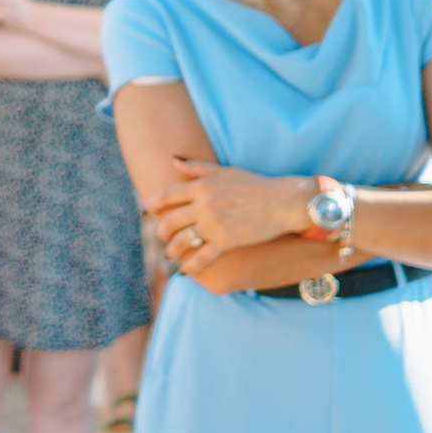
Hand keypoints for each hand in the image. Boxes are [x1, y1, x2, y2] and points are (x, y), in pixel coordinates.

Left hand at [146, 159, 307, 270]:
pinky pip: (201, 257)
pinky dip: (190, 266)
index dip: (153, 205)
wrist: (282, 202)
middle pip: (169, 221)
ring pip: (182, 241)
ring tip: (171, 255)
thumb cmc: (255, 185)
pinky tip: (185, 272)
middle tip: (162, 237)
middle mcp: (204, 205)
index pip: (166, 195)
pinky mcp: (226, 241)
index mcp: (202, 186)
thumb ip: (198, 167)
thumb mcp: (225, 171)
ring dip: (172, 251)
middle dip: (161, 232)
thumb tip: (173, 160)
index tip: (149, 212)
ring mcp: (214, 224)